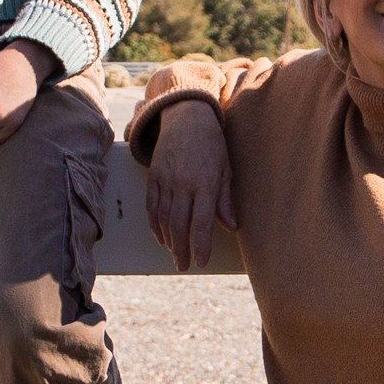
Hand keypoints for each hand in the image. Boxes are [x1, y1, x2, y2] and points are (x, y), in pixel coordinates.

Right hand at [146, 97, 235, 270]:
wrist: (187, 118)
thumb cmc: (212, 145)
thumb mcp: (226, 169)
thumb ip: (226, 199)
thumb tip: (232, 226)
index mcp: (205, 182)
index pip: (201, 222)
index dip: (200, 245)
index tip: (200, 262)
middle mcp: (183, 182)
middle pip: (179, 224)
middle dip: (181, 249)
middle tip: (184, 265)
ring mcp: (166, 179)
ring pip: (163, 217)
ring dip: (168, 240)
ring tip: (174, 254)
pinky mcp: (154, 176)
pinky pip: (151, 206)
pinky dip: (154, 224)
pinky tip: (161, 237)